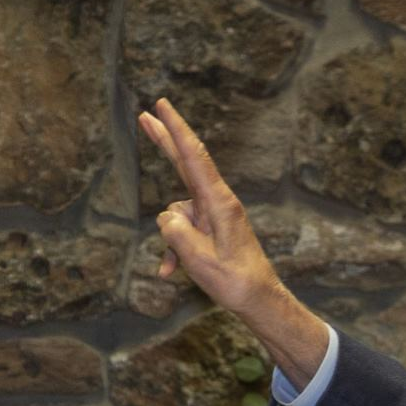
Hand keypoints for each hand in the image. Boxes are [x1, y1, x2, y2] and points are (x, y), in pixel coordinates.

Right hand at [136, 98, 287, 318]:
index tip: (163, 105)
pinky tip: (171, 273)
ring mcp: (214, 215)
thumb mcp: (199, 259)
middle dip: (165, 140)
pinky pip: (182, 232)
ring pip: (175, 215)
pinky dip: (175, 250)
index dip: (176, 130)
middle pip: (185, 164)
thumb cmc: (235, 281)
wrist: (259, 300)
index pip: (195, 158)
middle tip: (145, 114)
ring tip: (181, 265)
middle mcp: (218, 202)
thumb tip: (167, 217)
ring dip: (170, 240)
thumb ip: (176, 233)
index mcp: (219, 203)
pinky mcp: (211, 228)